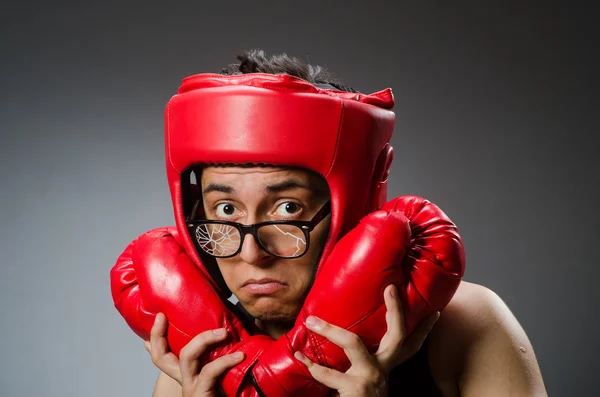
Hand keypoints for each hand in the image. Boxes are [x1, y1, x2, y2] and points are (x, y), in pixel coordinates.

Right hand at [144, 313, 244, 396]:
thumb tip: (225, 326)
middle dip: (159, 335)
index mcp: (184, 371)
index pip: (161, 354)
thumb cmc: (227, 387)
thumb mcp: (217, 366)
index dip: (156, 336)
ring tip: (223, 332)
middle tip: (164, 316)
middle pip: (161, 357)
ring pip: (186, 357)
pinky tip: (239, 356)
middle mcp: (183, 378)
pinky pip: (209, 372)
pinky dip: (225, 361)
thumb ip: (214, 350)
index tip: (160, 316)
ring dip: (204, 339)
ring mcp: (190, 386)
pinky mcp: (201, 394)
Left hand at [293, 285, 439, 396]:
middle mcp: (383, 370)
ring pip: (353, 343)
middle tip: (391, 289)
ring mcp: (370, 378)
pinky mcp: (354, 389)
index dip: (424, 329)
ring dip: (330, 330)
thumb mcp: (370, 378)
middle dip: (396, 311)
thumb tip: (348, 340)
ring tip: (312, 320)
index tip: (435, 312)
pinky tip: (299, 355)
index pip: (411, 345)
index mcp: (387, 366)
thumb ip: (366, 361)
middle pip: (398, 336)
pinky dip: (311, 365)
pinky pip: (327, 373)